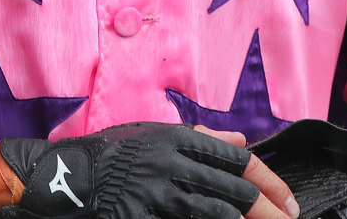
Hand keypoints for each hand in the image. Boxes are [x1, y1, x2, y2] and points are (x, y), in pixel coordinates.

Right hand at [0, 122, 295, 218]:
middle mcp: (170, 164)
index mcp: (175, 139)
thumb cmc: (105, 157)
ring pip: (218, 214)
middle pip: (235, 191)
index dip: (270, 184)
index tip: (287, 202)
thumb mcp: (149, 135)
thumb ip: (198, 139)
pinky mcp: (141, 217)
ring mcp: (156, 194)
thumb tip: (241, 143)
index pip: (237, 161)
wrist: (59, 180)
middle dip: (270, 212)